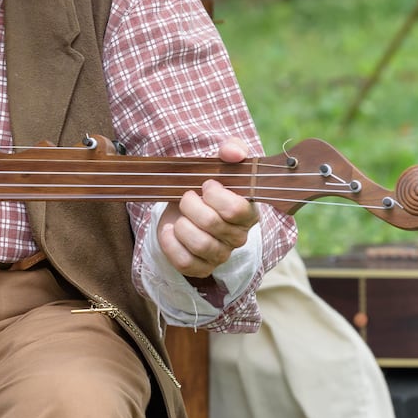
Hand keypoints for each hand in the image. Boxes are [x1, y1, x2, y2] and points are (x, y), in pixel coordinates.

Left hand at [155, 137, 258, 279]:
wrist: (187, 203)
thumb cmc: (207, 184)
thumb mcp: (220, 162)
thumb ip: (232, 149)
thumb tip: (232, 152)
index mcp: (248, 213)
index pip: (236, 209)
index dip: (215, 195)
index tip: (206, 185)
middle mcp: (238, 237)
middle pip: (212, 224)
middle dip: (191, 205)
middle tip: (187, 196)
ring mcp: (220, 255)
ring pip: (200, 245)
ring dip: (182, 225)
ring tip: (180, 215)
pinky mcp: (201, 267)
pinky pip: (185, 263)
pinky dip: (171, 244)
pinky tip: (169, 229)